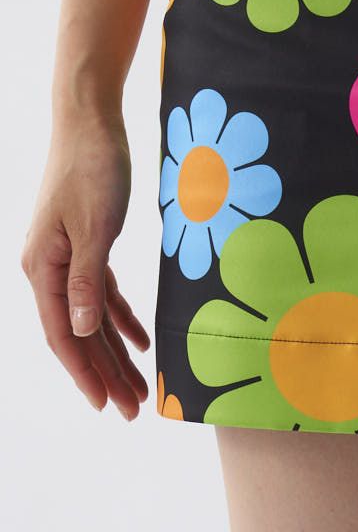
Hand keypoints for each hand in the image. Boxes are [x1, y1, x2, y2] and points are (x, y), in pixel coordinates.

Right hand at [21, 110, 148, 419]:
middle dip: (106, 373)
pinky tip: (140, 341)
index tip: (107, 405)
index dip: (84, 372)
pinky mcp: (88, 244)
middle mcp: (49, 269)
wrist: (90, 121)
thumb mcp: (95, 226)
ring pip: (92, 317)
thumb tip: (78, 332)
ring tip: (140, 387)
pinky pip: (103, 293)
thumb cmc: (92, 167)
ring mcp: (67, 257)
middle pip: (78, 334)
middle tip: (133, 410)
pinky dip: (121, 318)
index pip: (62, 334)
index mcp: (42, 268)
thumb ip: (87, 280)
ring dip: (116, 351)